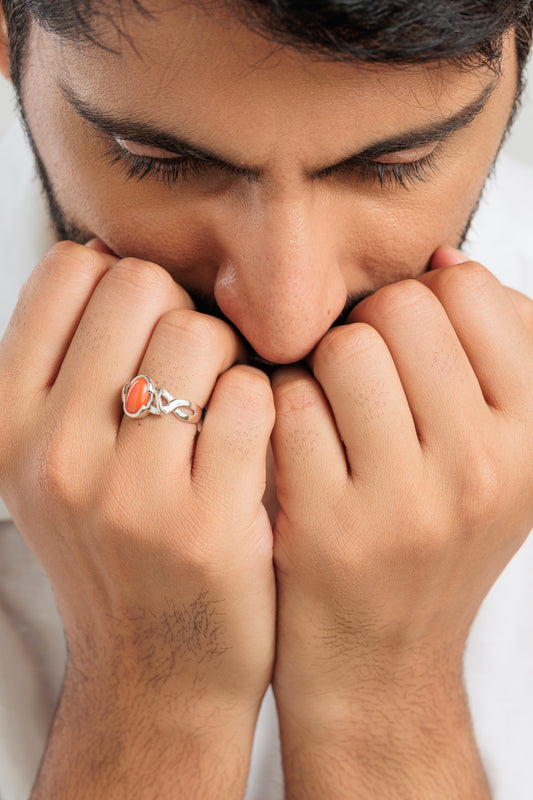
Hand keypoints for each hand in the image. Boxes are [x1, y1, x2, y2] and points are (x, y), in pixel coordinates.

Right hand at [0, 241, 275, 794]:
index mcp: (7, 421)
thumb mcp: (51, 463)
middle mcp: (53, 452)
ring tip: (224, 411)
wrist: (153, 675)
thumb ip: (66, 365)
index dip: (123, 283)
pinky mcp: (205, 524)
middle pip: (141, 285)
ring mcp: (127, 492)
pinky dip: (265, 405)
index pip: (73, 270)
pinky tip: (255, 445)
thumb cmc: (114, 551)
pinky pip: (250, 395)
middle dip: (179, 315)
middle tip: (193, 372)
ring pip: (200, 333)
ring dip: (227, 360)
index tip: (144, 330)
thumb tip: (111, 258)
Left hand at [270, 254, 532, 793]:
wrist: (380, 664)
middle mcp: (484, 469)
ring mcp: (407, 503)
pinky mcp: (330, 528)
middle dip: (369, 331)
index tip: (409, 350)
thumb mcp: (494, 457)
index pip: (469, 292)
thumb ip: (489, 355)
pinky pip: (289, 404)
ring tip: (328, 413)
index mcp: (532, 437)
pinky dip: (281, 412)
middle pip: (401, 309)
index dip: (424, 305)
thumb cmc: (431, 542)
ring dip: (322, 370)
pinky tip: (293, 446)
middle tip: (361, 381)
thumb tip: (445, 261)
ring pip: (344, 349)